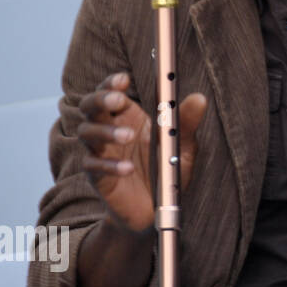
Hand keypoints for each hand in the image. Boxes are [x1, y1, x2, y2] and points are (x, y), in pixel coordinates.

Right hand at [77, 71, 206, 232]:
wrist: (156, 208)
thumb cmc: (167, 168)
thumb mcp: (182, 145)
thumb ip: (186, 122)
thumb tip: (200, 98)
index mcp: (128, 116)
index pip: (112, 91)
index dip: (113, 83)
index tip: (124, 78)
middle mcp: (109, 129)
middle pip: (90, 106)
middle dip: (101, 99)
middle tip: (119, 99)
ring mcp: (100, 151)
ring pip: (87, 132)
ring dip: (106, 132)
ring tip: (129, 137)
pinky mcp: (96, 175)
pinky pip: (93, 165)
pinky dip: (109, 165)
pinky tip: (127, 168)